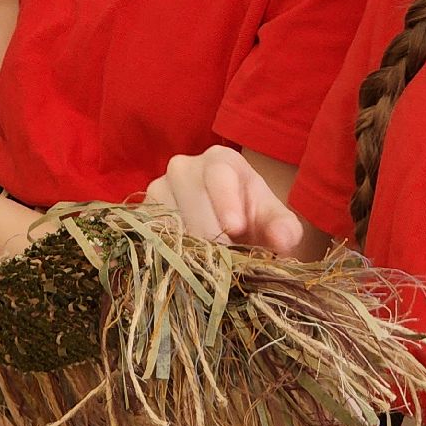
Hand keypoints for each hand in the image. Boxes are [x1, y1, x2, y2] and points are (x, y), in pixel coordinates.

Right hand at [145, 145, 304, 255]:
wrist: (229, 231)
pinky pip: (150, 236)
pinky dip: (169, 254)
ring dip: (189, 249)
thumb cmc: (254, 221)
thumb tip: (282, 239)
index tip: (236, 228)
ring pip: (169, 222)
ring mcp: (157, 190)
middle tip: (228, 261)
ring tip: (209, 265)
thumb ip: (284, 229)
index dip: (226, 202)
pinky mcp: (141, 214)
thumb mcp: (275, 224)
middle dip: (212, 236)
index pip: (218, 176)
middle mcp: (183, 167)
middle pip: (191, 204)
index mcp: (220, 160)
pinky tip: (186, 265)